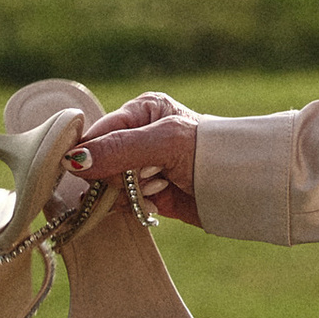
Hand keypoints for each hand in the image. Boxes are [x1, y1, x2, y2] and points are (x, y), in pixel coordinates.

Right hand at [65, 92, 200, 224]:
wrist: (244, 188)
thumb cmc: (209, 151)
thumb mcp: (164, 142)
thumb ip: (119, 149)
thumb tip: (74, 160)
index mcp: (142, 111)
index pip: (98, 132)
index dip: (88, 153)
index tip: (81, 171)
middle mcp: (139, 136)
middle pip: (99, 161)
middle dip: (115, 176)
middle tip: (144, 177)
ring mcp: (142, 166)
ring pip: (108, 184)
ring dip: (127, 193)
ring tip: (158, 188)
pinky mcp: (149, 193)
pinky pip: (121, 202)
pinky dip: (132, 206)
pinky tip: (153, 204)